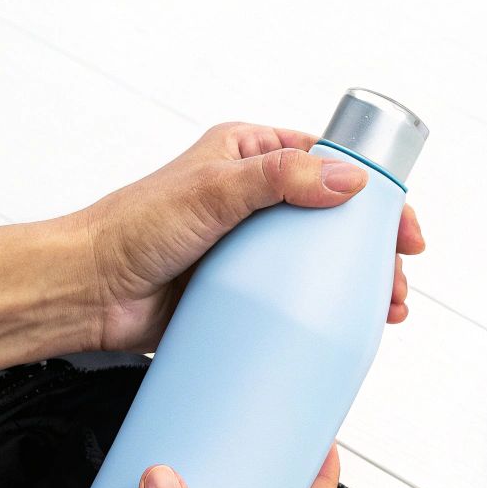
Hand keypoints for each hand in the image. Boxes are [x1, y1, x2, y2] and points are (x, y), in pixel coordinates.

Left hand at [73, 123, 426, 354]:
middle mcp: (252, 201)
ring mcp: (248, 251)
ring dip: (356, 287)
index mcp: (248, 157)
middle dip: (374, 250)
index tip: (399, 222)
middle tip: (397, 277)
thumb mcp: (211, 189)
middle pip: (334, 221)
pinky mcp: (240, 294)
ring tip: (385, 310)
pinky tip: (344, 331)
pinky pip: (292, 303)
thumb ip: (279, 178)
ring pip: (319, 266)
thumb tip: (346, 181)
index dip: (372, 192)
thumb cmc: (129, 230)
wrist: (88, 293)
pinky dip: (322, 316)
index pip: (328, 164)